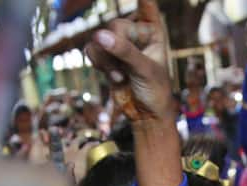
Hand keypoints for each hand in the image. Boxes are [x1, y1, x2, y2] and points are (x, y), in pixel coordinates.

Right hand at [86, 0, 171, 121]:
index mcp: (153, 31)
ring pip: (100, 38)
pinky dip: (99, 65)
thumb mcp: (145, 70)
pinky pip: (91, 49)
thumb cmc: (155, 90)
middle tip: (125, 67)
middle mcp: (135, 33)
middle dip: (116, 48)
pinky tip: (115, 77)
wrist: (144, 114)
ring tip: (122, 76)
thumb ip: (125, 52)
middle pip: (115, 25)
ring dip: (107, 61)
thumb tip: (100, 35)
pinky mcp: (105, 55)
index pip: (147, 6)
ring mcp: (118, 43)